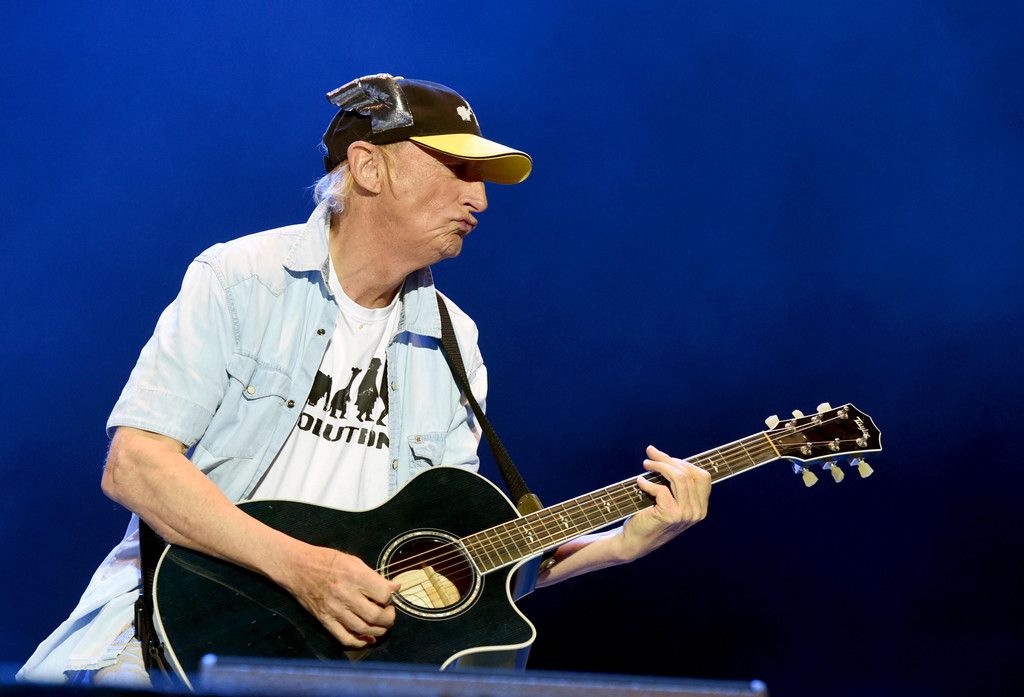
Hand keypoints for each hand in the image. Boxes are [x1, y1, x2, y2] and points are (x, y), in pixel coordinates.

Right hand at [278, 544, 400, 647]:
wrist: (297, 567)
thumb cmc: (327, 560)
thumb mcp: (354, 561)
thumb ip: (375, 576)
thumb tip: (395, 588)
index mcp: (355, 576)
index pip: (383, 594)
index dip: (390, 597)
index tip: (388, 596)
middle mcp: (345, 594)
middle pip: (375, 616)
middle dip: (389, 618)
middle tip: (389, 614)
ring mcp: (334, 610)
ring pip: (363, 629)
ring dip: (377, 631)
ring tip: (381, 625)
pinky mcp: (324, 620)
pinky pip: (344, 638)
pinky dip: (359, 642)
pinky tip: (367, 639)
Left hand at [619, 445, 711, 560]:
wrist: (634, 541)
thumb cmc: (649, 517)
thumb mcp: (668, 499)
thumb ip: (674, 484)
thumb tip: (662, 455)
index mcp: (701, 507)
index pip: (702, 476)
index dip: (684, 462)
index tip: (665, 457)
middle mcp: (697, 512)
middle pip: (688, 474)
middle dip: (668, 459)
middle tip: (651, 453)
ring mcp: (686, 515)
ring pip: (679, 478)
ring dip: (659, 466)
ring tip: (646, 464)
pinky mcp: (671, 515)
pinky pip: (662, 489)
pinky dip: (648, 483)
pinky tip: (639, 482)